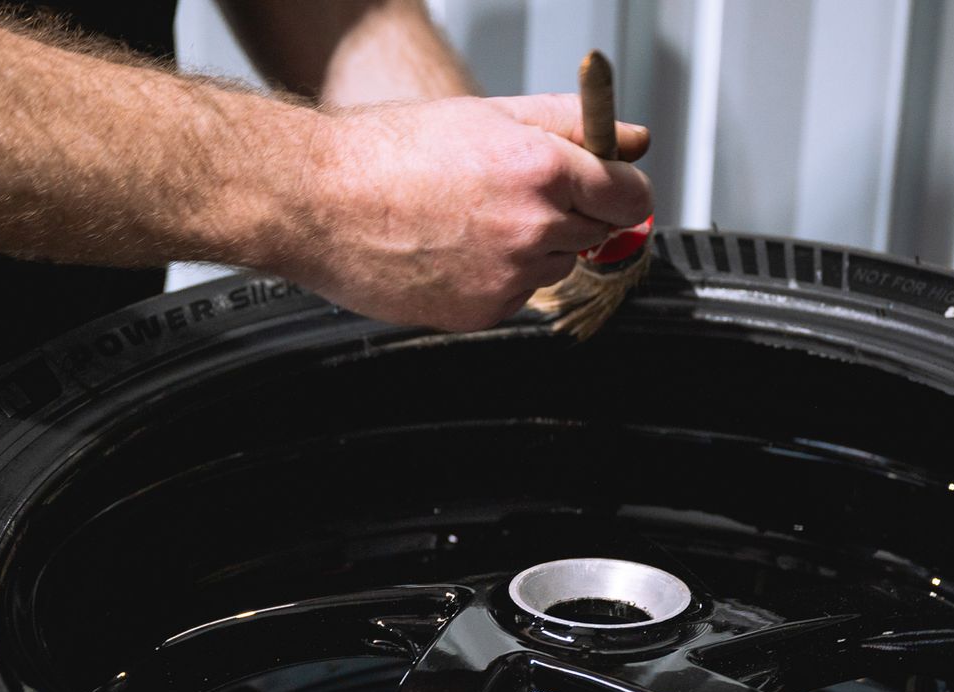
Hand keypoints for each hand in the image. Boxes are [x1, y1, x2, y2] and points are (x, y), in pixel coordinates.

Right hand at [283, 94, 653, 331]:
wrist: (320, 202)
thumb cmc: (390, 153)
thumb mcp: (489, 115)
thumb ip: (571, 124)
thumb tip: (633, 140)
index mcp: (542, 170)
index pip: (631, 197)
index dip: (622, 190)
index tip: (610, 189)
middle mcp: (532, 229)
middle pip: (595, 234)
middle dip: (569, 214)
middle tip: (512, 192)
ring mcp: (508, 278)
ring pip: (553, 268)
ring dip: (531, 249)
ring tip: (470, 219)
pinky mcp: (481, 313)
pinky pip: (513, 296)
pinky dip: (495, 278)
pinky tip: (452, 250)